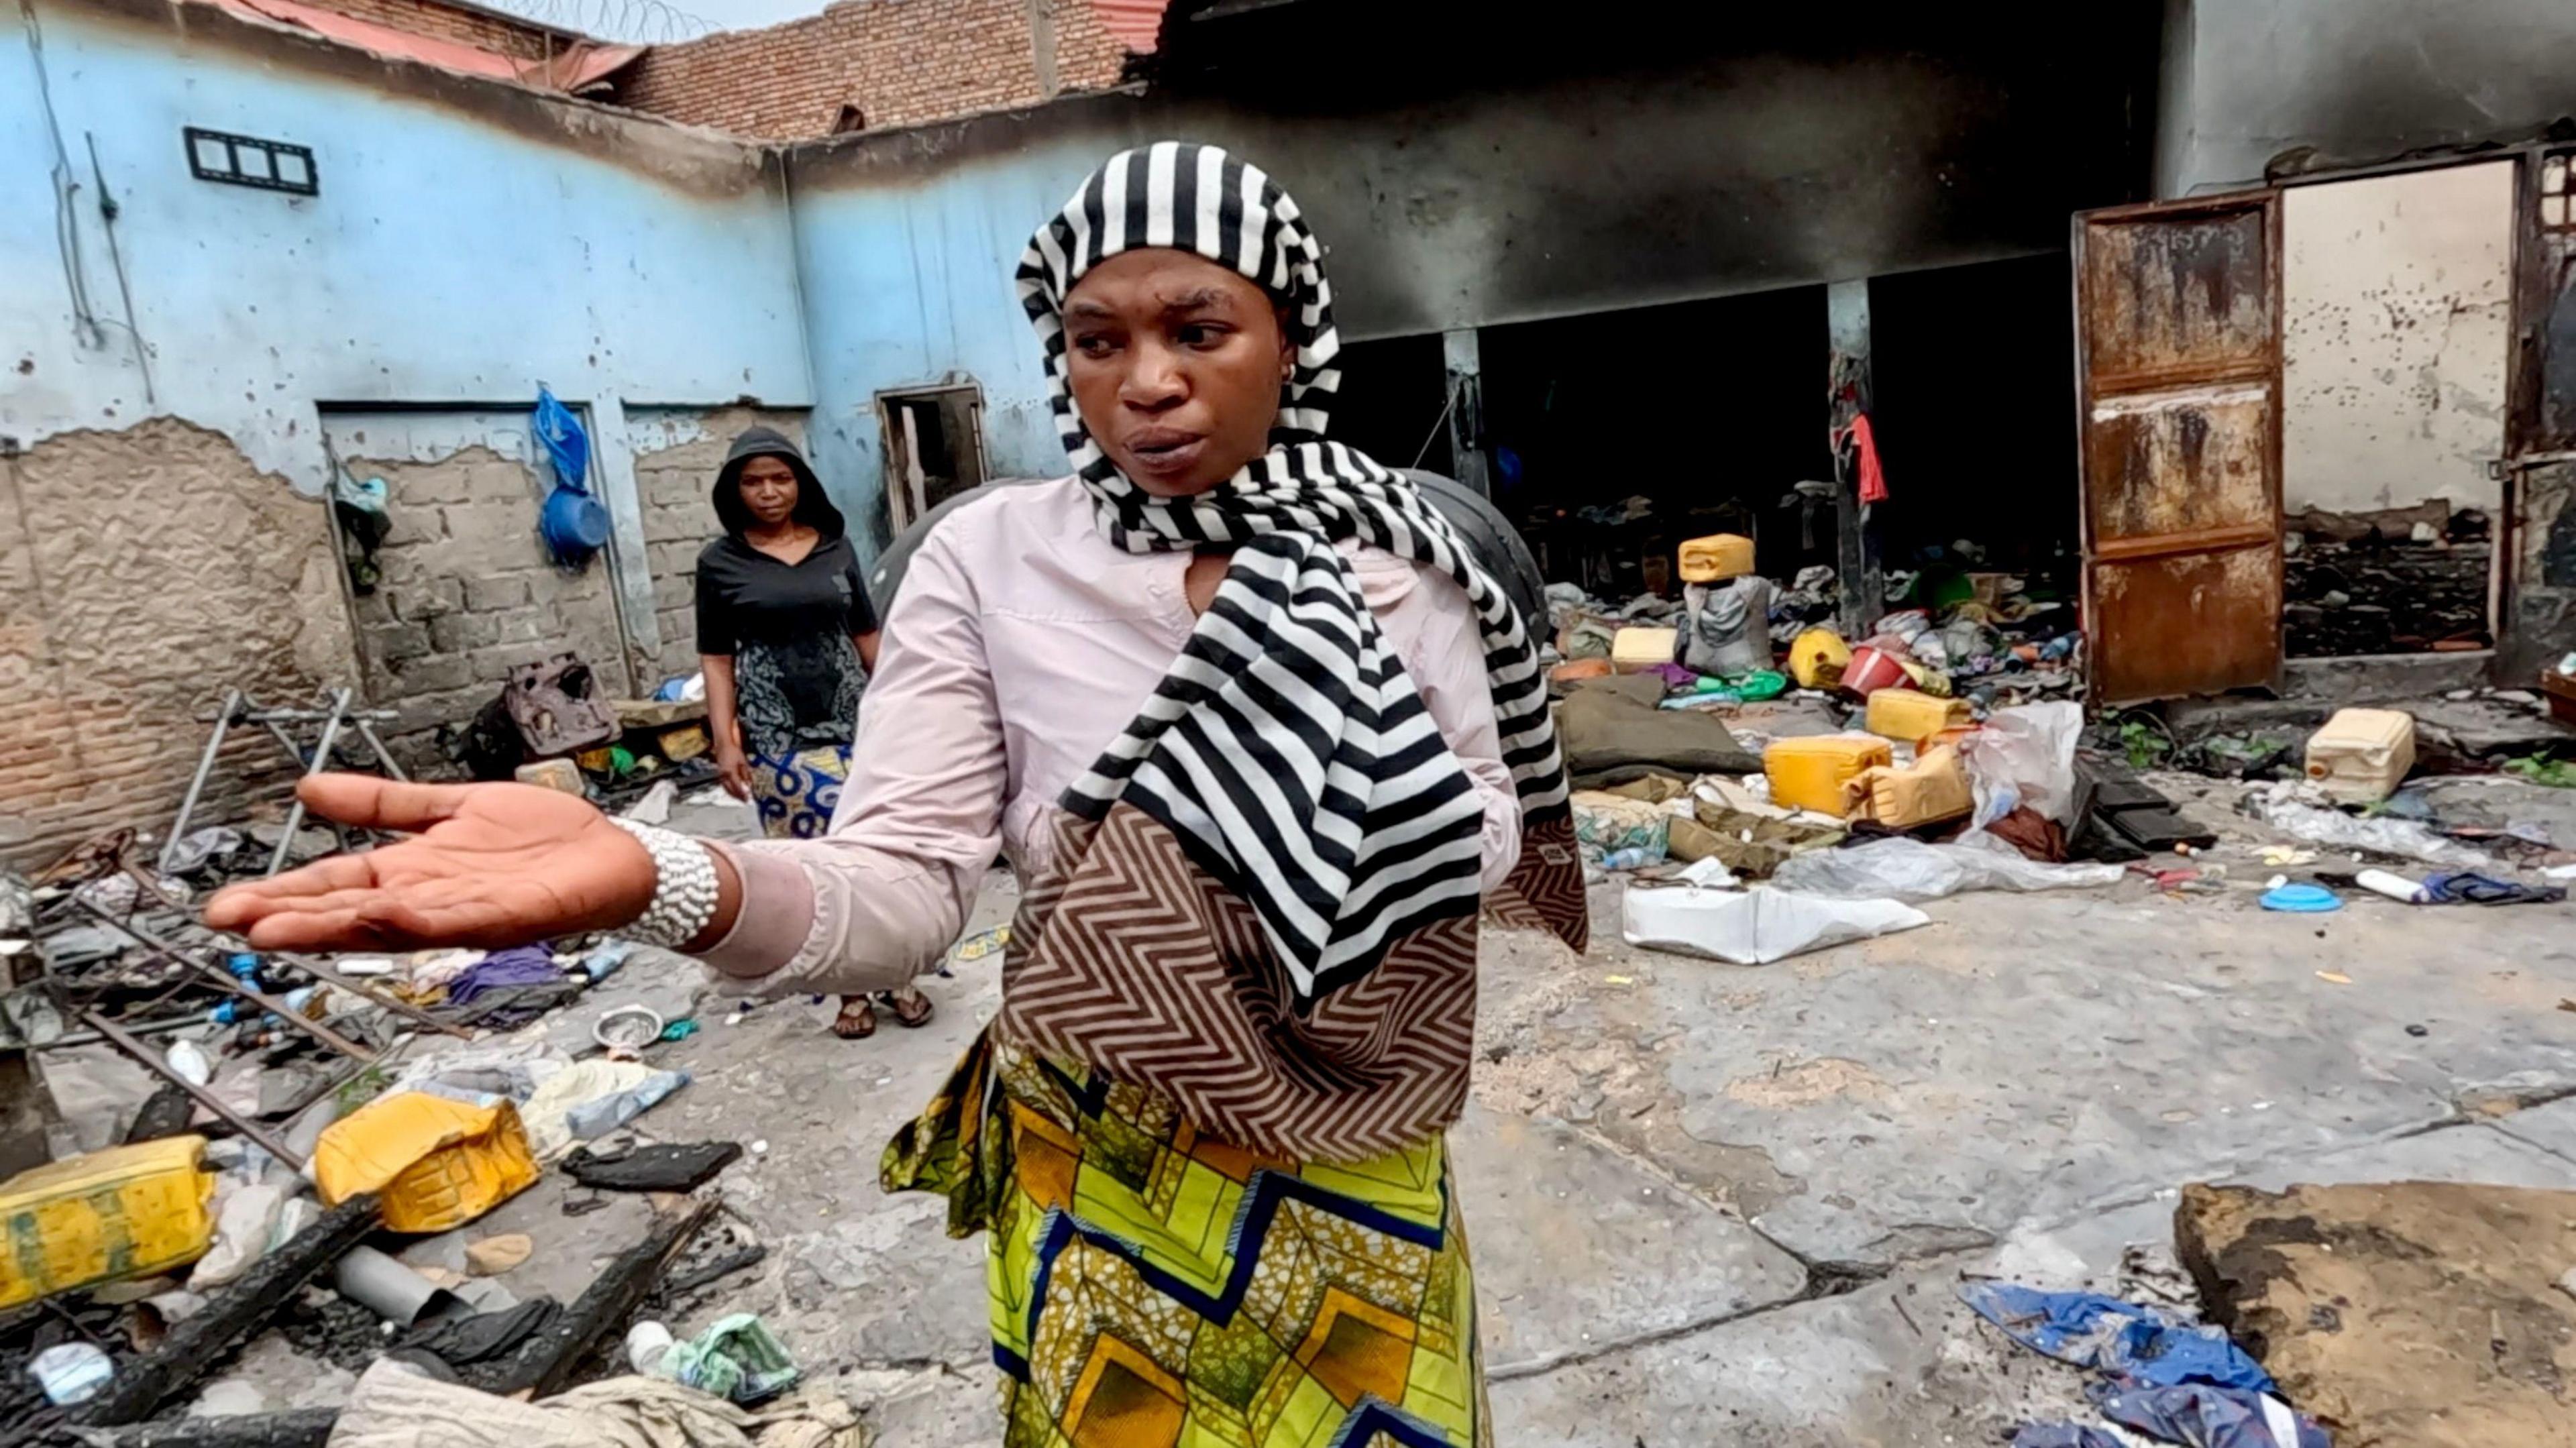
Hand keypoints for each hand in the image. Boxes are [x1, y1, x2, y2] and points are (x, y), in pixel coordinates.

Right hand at [206, 775, 655, 951]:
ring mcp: (463, 910)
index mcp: (410, 872)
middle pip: (347, 911)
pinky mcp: (505, 915)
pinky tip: (379, 913)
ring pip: (387, 923)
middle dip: (290, 917)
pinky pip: (454, 920)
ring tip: (279, 929)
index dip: (282, 894)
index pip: (333, 884)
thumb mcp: (446, 807)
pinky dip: (415, 919)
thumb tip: (309, 790)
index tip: (230, 905)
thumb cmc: (537, 838)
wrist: (608, 855)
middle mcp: (427, 897)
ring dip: (335, 926)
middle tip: (231, 922)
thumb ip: (380, 803)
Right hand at [714, 745, 753, 801]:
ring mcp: (720, 775)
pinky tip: (734, 792)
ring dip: (733, 794)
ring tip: (740, 798)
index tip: (748, 798)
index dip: (743, 793)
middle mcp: (723, 775)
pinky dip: (729, 790)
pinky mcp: (719, 774)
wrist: (723, 744)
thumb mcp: (743, 762)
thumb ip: (746, 774)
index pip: (737, 786)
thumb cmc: (734, 751)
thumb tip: (749, 785)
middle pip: (731, 790)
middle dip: (738, 796)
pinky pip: (724, 785)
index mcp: (730, 772)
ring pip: (726, 789)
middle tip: (745, 801)